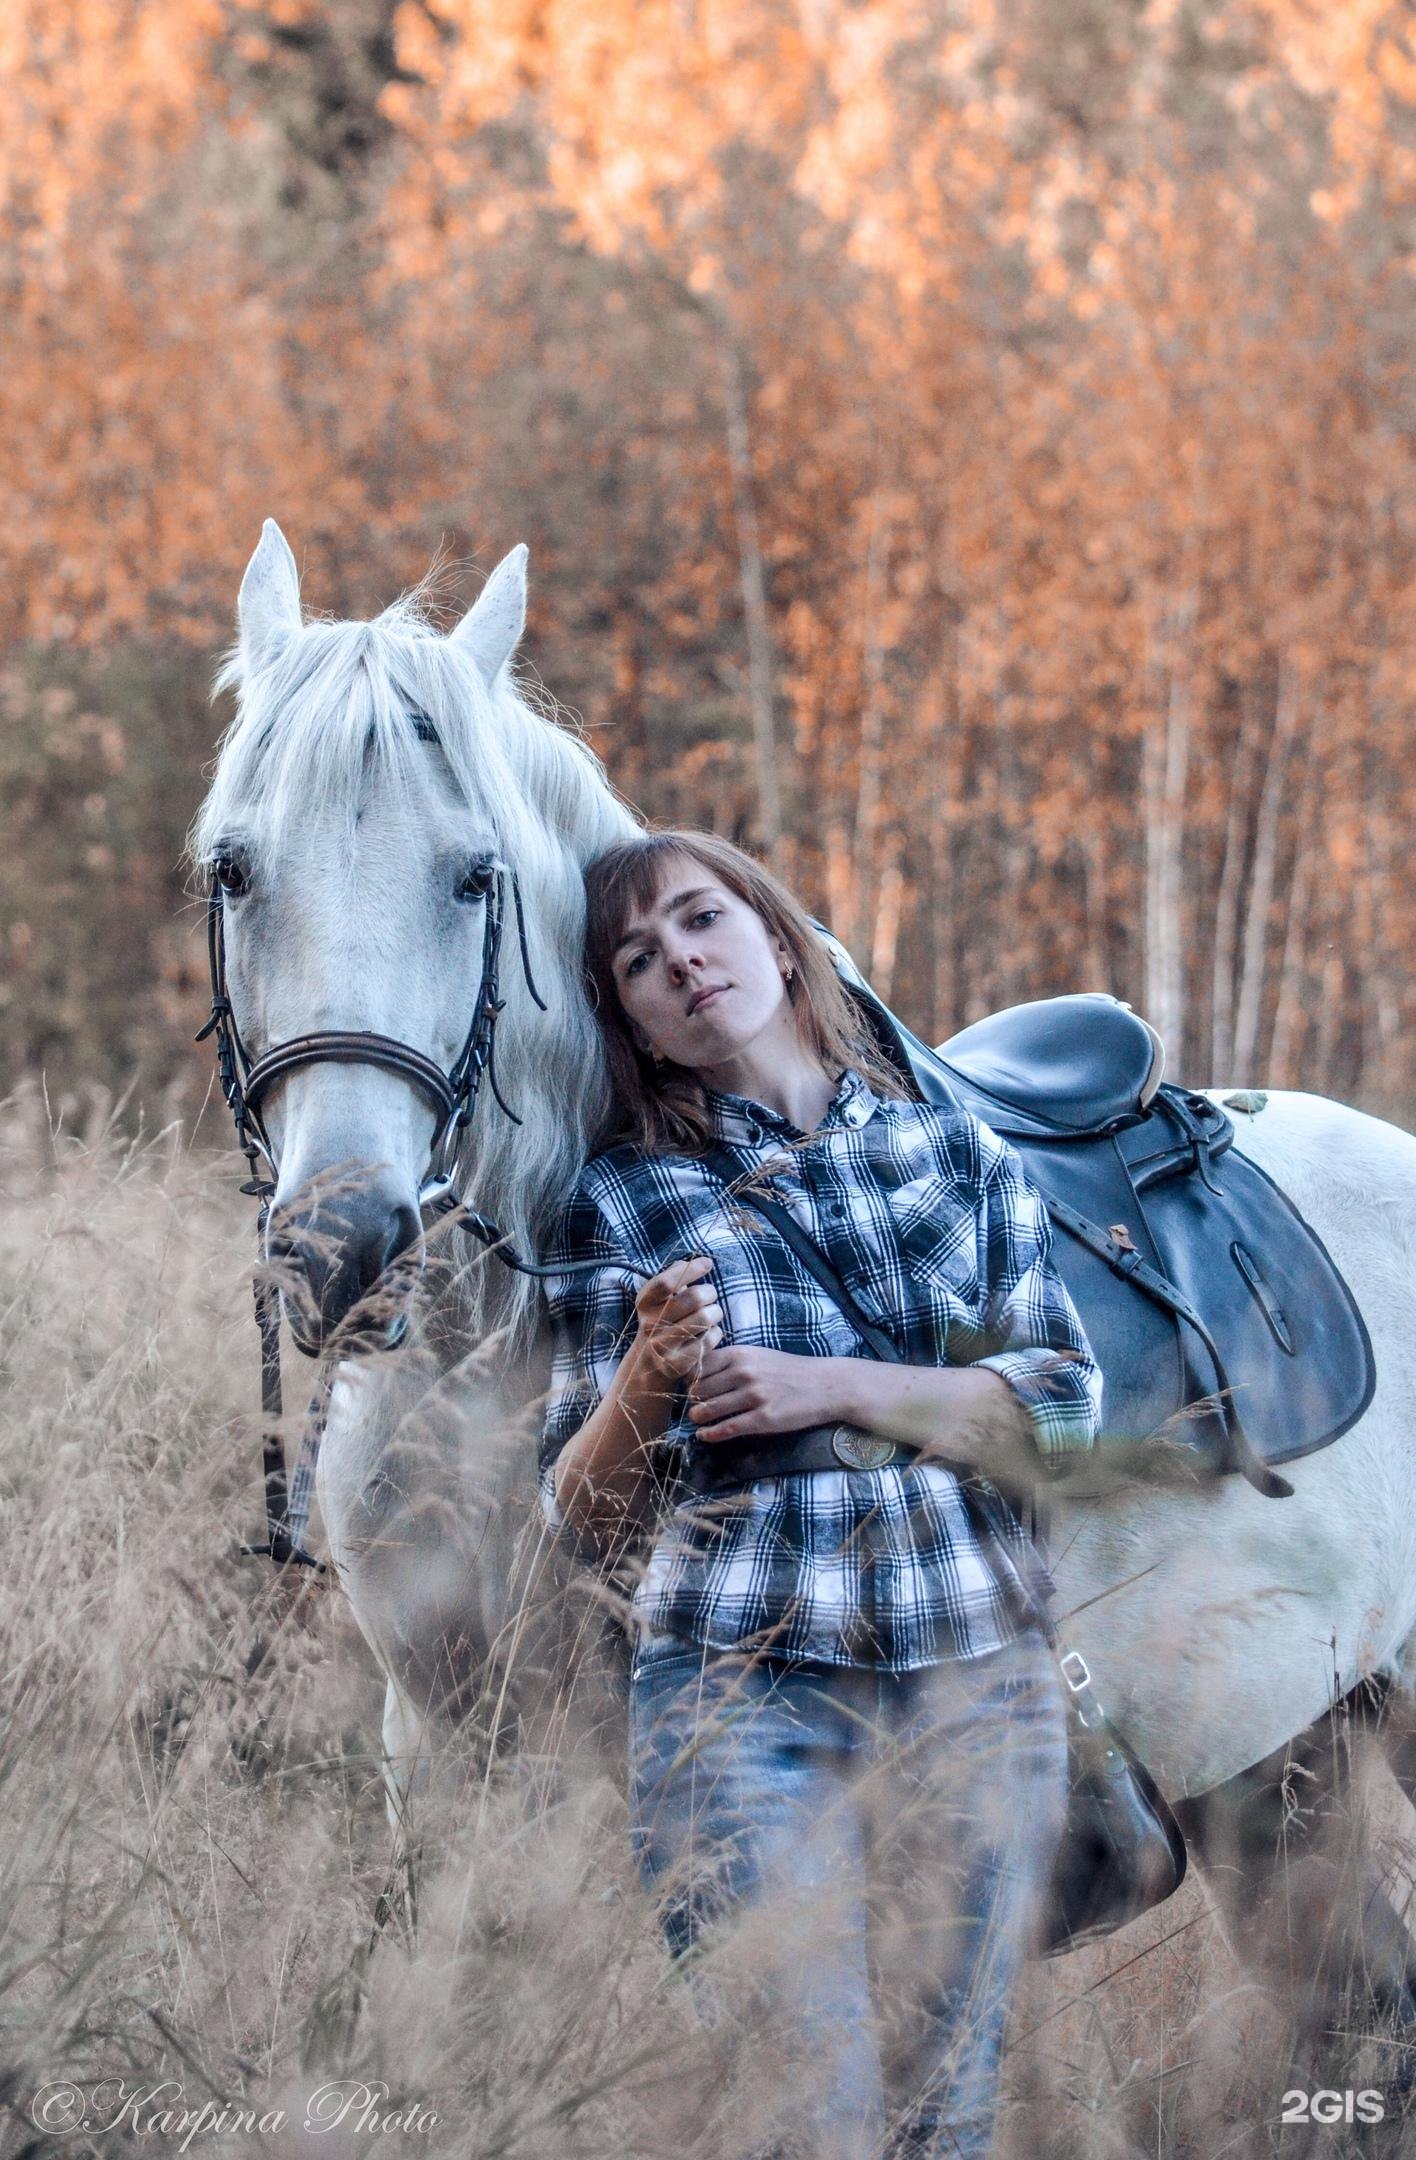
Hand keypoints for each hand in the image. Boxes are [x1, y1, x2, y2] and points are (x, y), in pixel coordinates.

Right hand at [633, 1256, 723, 1380]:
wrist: (647, 1366)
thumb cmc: (660, 1322)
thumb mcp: (658, 1300)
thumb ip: (673, 1277)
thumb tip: (698, 1261)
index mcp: (644, 1303)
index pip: (667, 1282)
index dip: (690, 1269)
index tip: (708, 1263)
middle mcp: (650, 1324)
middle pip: (694, 1298)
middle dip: (710, 1292)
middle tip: (711, 1295)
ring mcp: (663, 1345)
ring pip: (705, 1318)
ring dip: (716, 1312)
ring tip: (712, 1313)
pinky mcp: (678, 1364)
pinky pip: (710, 1339)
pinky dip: (715, 1333)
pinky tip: (709, 1333)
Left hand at [686, 1345, 854, 1442]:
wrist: (826, 1385)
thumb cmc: (790, 1370)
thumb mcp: (759, 1355)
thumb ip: (732, 1362)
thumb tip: (700, 1376)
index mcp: (740, 1354)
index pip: (699, 1367)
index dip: (690, 1380)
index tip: (691, 1388)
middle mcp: (744, 1372)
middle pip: (699, 1389)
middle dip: (693, 1400)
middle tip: (693, 1407)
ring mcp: (754, 1396)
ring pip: (710, 1409)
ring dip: (698, 1417)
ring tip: (696, 1421)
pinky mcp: (763, 1418)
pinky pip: (727, 1428)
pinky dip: (711, 1434)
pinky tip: (705, 1436)